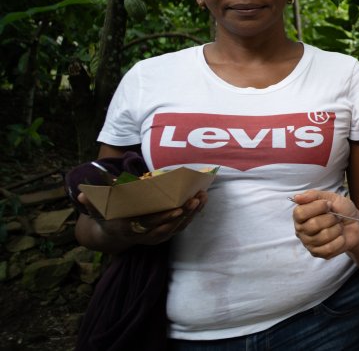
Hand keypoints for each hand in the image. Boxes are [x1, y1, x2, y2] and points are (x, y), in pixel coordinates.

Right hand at [79, 189, 205, 245]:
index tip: (178, 208)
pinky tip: (202, 201)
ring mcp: (158, 236)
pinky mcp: (166, 233)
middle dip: (184, 213)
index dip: (165, 217)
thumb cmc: (107, 217)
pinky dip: (193, 214)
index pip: (152, 224)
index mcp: (133, 229)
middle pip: (170, 225)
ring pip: (179, 226)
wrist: (113, 235)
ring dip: (192, 213)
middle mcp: (147, 235)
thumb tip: (82, 196)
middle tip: (196, 198)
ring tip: (203, 196)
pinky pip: (182, 225)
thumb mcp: (98, 211)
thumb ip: (91, 203)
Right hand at [292, 190, 358, 258]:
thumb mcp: (330, 197)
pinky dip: (340, 240)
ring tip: (338, 226)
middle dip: (330, 218)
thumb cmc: (341, 209)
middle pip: (313, 225)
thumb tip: (296, 198)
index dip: (317, 207)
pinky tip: (340, 237)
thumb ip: (313, 195)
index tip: (328, 204)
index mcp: (300, 215)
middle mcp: (301, 230)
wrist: (356, 224)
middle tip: (336, 217)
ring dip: (337, 229)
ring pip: (323, 236)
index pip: (300, 213)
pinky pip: (329, 248)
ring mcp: (309, 243)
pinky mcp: (318, 253)